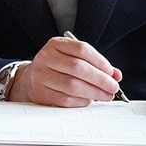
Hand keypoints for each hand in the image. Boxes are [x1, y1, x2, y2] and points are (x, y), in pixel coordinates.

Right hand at [8, 35, 122, 106]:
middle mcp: (45, 57)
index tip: (112, 73)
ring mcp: (40, 75)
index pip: (82, 49)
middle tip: (113, 87)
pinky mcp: (40, 93)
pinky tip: (88, 100)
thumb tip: (115, 75)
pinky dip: (82, 101)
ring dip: (94, 92)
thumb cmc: (57, 68)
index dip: (101, 62)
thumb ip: (95, 65)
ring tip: (105, 95)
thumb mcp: (73, 59)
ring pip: (73, 85)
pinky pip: (66, 99)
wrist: (29, 80)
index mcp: (55, 44)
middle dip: (100, 79)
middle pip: (78, 67)